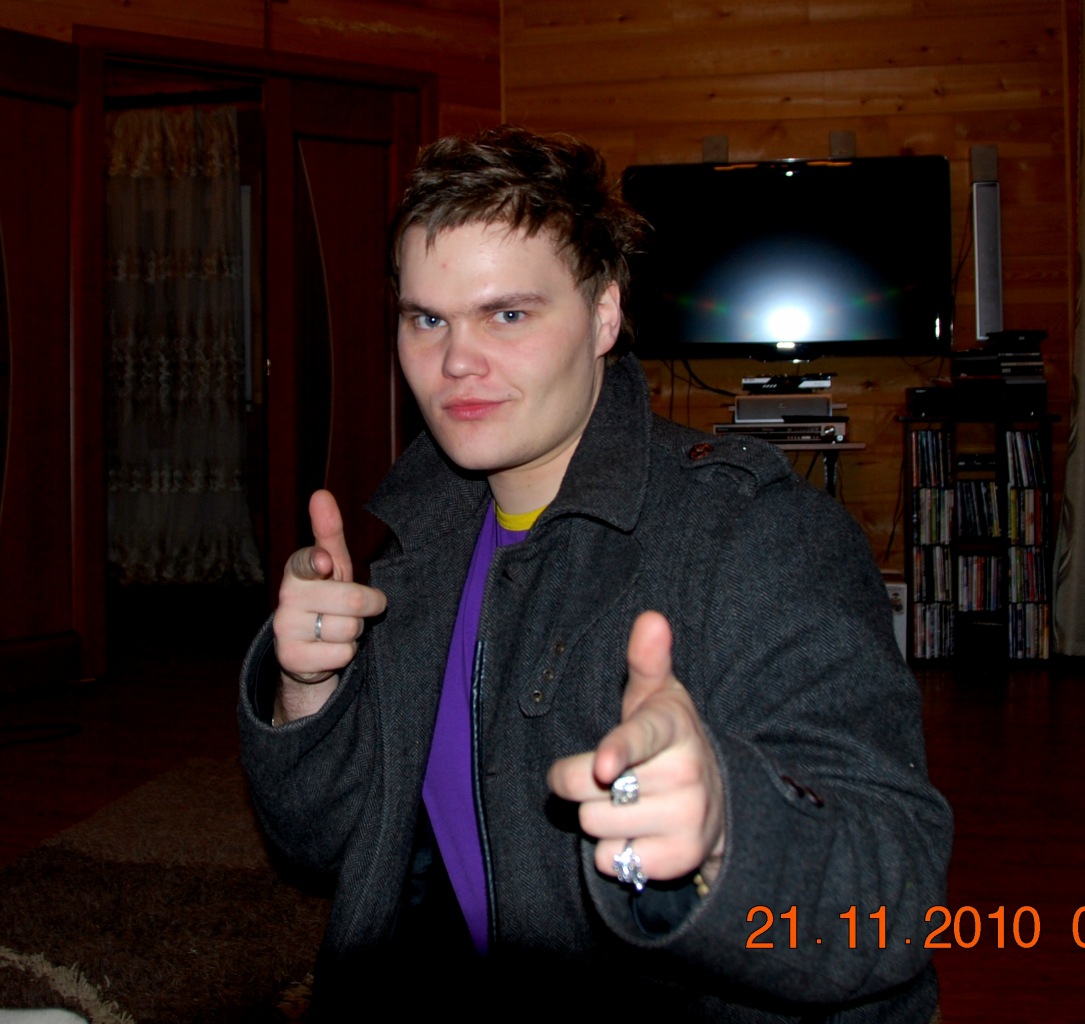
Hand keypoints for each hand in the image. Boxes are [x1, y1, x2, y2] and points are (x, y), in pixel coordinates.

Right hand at [272, 490, 386, 718]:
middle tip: (357, 609)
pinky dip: (345, 653)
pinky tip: (330, 649)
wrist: (308, 650)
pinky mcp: (291, 658)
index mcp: (298, 570)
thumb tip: (320, 494)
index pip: (306, 561)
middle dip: (367, 606)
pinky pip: (341, 653)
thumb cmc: (327, 598)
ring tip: (339, 628)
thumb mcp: (333, 565)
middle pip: (352, 600)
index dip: (318, 564)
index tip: (325, 565)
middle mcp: (286, 597)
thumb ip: (329, 532)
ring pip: (349, 629)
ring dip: (354, 631)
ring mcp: (285, 629)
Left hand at [547, 611, 724, 885]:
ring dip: (598, 817)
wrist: (717, 801)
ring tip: (629, 802)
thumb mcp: (657, 696)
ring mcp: (687, 819)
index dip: (618, 752)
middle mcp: (686, 774)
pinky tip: (637, 832)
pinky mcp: (680, 860)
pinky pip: (612, 860)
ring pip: (596, 825)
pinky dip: (612, 851)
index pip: (640, 739)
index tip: (604, 767)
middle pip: (591, 788)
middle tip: (607, 774)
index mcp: (674, 728)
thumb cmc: (668, 739)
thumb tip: (650, 618)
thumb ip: (646, 659)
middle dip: (580, 782)